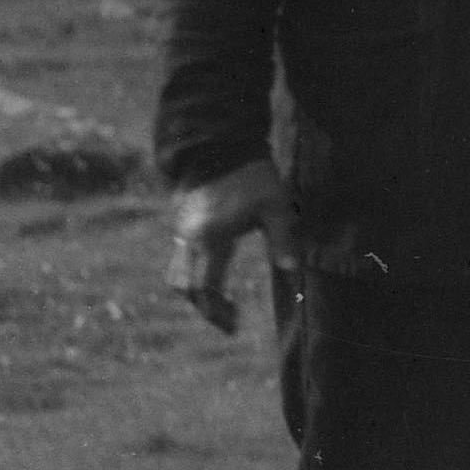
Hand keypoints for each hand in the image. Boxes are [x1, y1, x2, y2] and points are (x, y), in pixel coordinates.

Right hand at [169, 159, 298, 332]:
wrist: (218, 144)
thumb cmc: (252, 176)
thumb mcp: (275, 207)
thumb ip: (283, 240)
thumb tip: (292, 271)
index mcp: (210, 239)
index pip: (205, 288)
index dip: (217, 312)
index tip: (234, 325)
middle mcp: (187, 237)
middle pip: (184, 286)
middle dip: (204, 307)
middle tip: (229, 319)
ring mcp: (180, 228)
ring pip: (177, 272)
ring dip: (196, 291)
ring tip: (221, 301)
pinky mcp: (179, 220)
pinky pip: (179, 255)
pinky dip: (193, 272)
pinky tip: (216, 273)